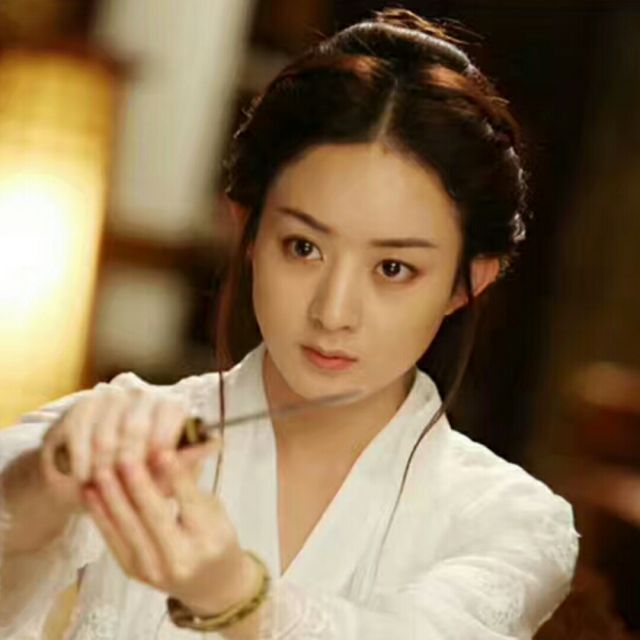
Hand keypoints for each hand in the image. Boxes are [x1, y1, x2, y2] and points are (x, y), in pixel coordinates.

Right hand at [39, 386, 215, 510]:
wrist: (102, 473)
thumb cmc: (146, 474)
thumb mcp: (169, 472)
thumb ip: (187, 459)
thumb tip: (216, 442)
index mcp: (171, 405)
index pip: (171, 413)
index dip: (163, 442)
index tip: (157, 468)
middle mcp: (143, 394)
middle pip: (135, 426)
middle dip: (130, 461)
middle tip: (125, 486)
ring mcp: (112, 396)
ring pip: (107, 431)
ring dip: (104, 464)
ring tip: (104, 488)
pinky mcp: (84, 405)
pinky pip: (82, 431)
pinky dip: (83, 458)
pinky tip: (85, 478)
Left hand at [82, 447, 257, 614]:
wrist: (210, 583)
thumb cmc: (215, 536)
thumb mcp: (214, 510)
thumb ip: (190, 486)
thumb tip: (164, 452)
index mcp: (210, 538)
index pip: (190, 503)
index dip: (176, 477)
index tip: (162, 451)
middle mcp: (182, 558)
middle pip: (156, 517)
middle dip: (138, 485)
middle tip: (126, 456)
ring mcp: (154, 569)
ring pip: (129, 528)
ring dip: (112, 497)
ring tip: (101, 471)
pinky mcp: (133, 572)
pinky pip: (114, 540)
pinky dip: (101, 515)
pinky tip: (91, 493)